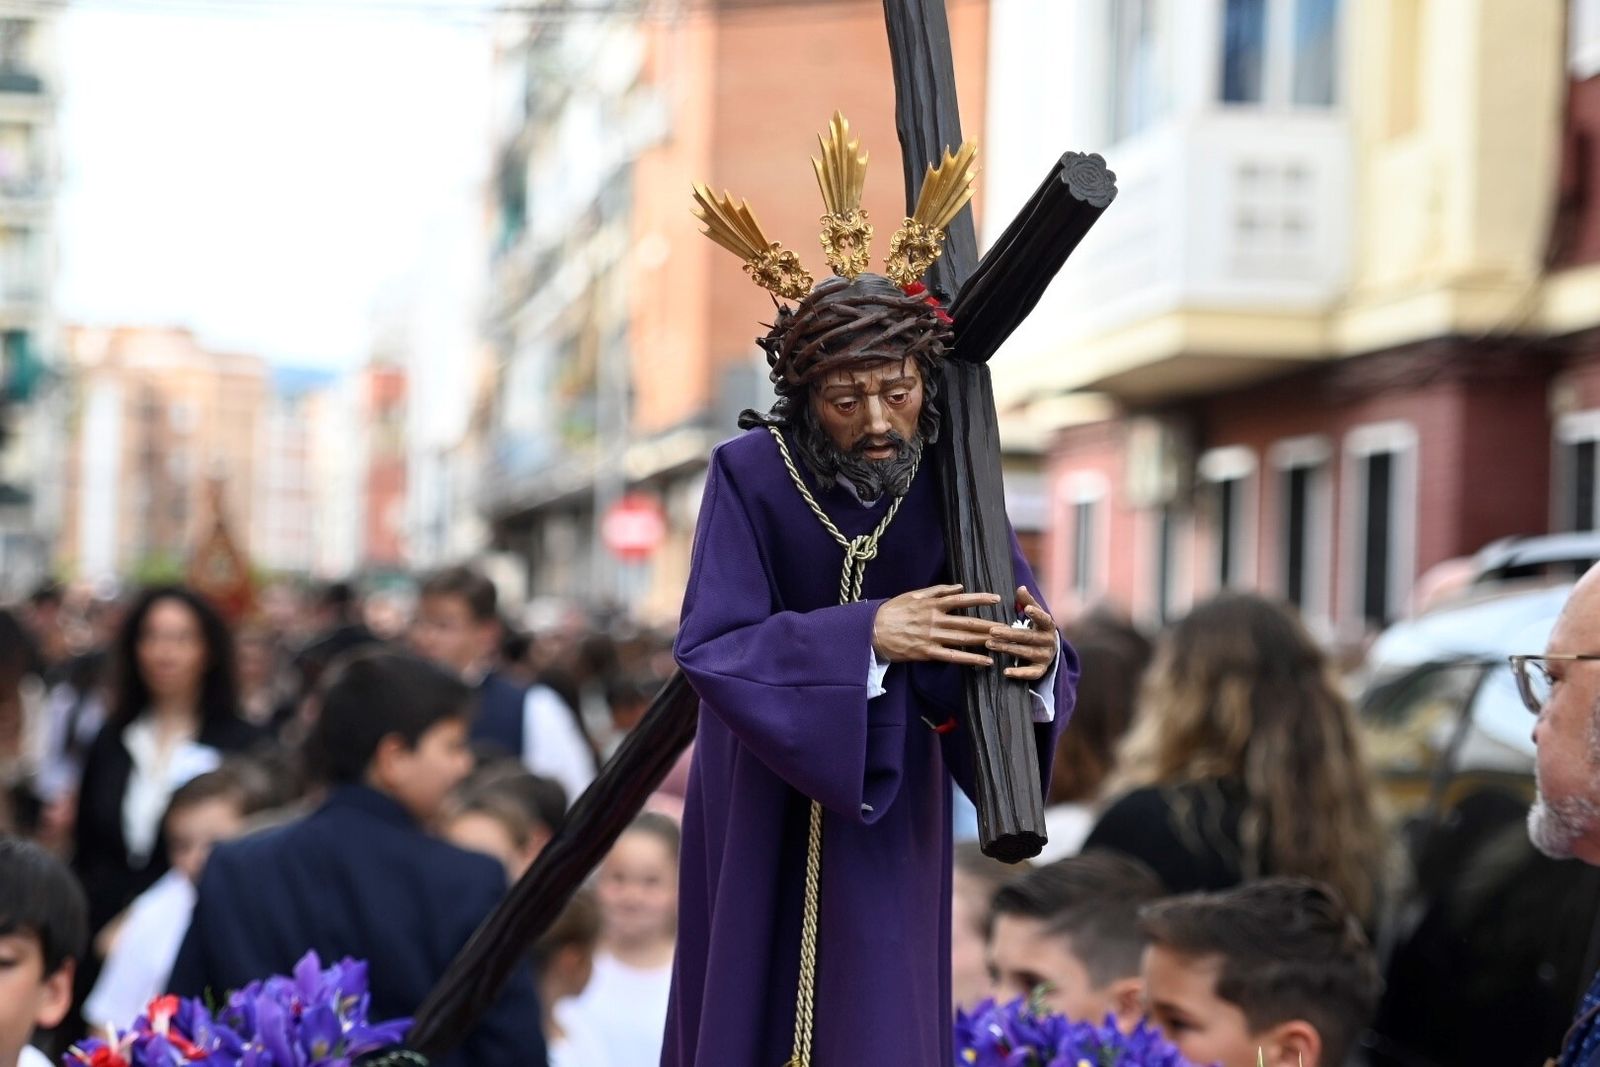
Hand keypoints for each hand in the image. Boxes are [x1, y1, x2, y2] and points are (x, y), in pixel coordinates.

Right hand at [872, 584, 1002, 666]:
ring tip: (1002, 642)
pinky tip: (985, 661)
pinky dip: (971, 659)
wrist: (872, 631)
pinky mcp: (927, 652)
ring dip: (984, 641)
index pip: (961, 599)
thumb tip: (959, 587)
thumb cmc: (893, 611)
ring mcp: (932, 637)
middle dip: (989, 625)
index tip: (997, 598)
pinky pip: (953, 656)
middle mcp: (934, 619)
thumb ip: (937, 590)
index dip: (980, 599)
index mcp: (931, 604)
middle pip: (967, 622)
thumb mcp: (913, 595)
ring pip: (963, 639)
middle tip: (1007, 627)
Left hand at [985, 586, 1057, 681]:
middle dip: (1010, 634)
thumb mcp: (1035, 615)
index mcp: (1048, 626)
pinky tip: (1005, 672)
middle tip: (992, 631)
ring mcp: (1046, 657)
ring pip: (1026, 653)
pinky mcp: (1041, 670)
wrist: (1049, 650)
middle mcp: (1049, 642)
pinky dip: (1019, 673)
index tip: (1027, 609)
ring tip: (990, 645)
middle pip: (1029, 637)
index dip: (1036, 614)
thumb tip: (1020, 587)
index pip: (1044, 619)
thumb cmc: (1037, 628)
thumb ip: (1028, 601)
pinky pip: (1031, 674)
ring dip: (1008, 649)